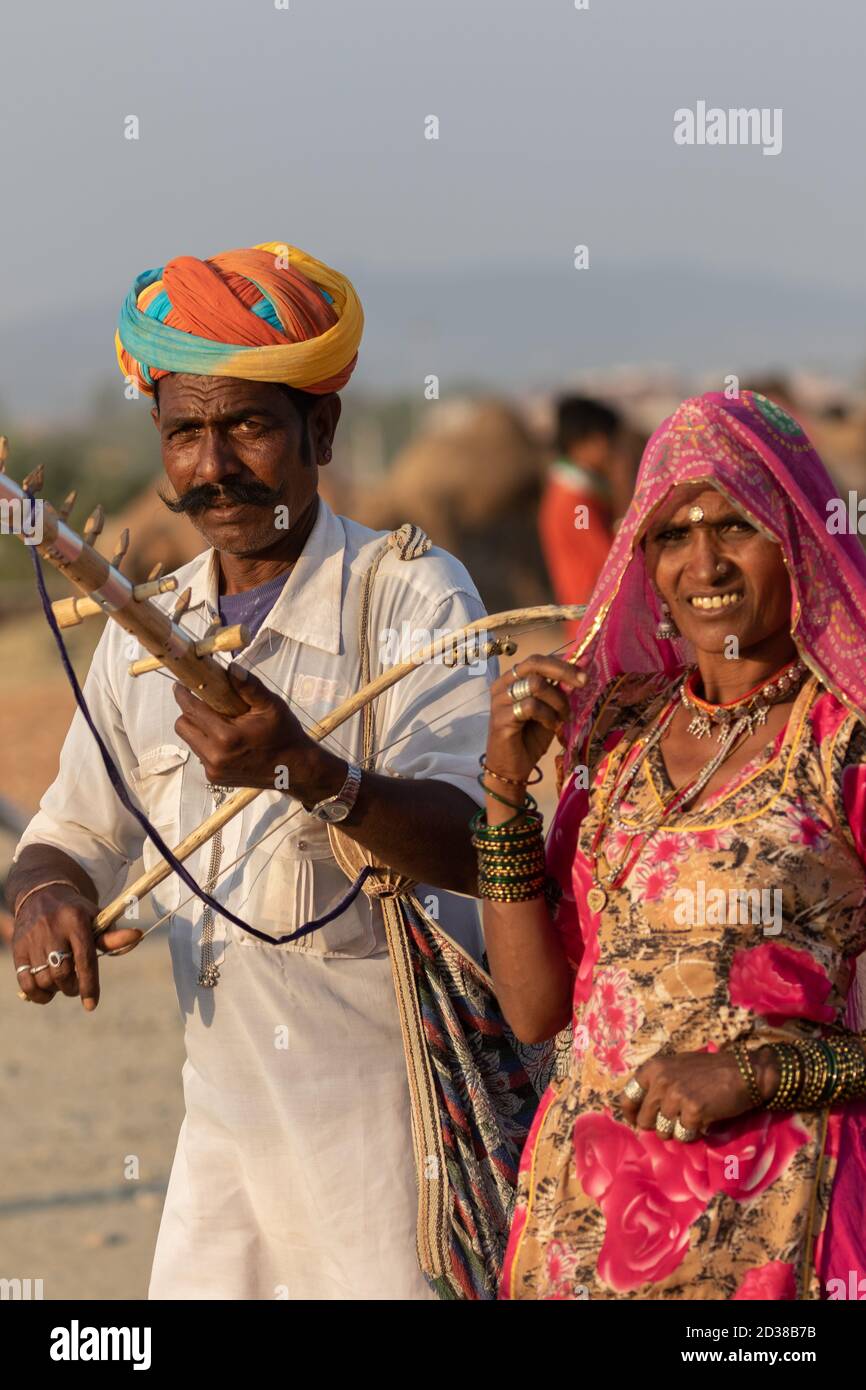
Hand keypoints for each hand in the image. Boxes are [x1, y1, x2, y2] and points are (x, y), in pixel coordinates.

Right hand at [12, 885, 140, 1008]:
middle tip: (76, 986)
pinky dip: (36, 994)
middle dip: (72, 987)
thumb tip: (137, 936)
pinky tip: (45, 992)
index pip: (84, 959)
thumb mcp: (95, 918)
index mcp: (76, 921)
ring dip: (55, 990)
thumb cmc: (75, 912)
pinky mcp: (18, 948)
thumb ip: (112, 935)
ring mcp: (33, 939)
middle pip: (62, 973)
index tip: (91, 1005)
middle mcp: (52, 929)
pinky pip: (25, 981)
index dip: (89, 985)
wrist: (41, 894)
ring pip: (44, 979)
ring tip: (61, 982)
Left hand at [172, 663, 328, 799]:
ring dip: (198, 727)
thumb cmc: (284, 735)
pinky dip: (207, 742)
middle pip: (183, 726)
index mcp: (227, 737)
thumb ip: (249, 687)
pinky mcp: (215, 778)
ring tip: (219, 720)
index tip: (181, 684)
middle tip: (205, 702)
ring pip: (189, 740)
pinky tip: (226, 739)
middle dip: (190, 711)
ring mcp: (213, 770)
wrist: (295, 769)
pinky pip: (200, 753)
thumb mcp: (271, 706)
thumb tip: (231, 668)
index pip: (192, 711)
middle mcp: (215, 757)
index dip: (184, 695)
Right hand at [484, 654, 585, 787]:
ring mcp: (499, 701)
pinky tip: (551, 726)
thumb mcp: (549, 710)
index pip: (537, 660)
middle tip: (583, 682)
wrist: (512, 768)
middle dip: (563, 671)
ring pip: (536, 685)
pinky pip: (531, 706)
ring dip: (557, 701)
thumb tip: (581, 671)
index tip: (585, 671)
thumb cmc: (530, 738)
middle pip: (534, 663)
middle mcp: (502, 685)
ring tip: (564, 717)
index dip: (562, 663)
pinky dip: (548, 716)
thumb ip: (558, 691)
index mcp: (512, 679)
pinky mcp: (501, 718)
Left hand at [619, 1047, 776, 1140]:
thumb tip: (639, 1110)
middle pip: (644, 1120)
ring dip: (677, 1131)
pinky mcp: (693, 1111)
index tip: (637, 1121)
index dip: (631, 1113)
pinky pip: (683, 1135)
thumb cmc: (711, 1070)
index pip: (628, 1097)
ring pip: (663, 1131)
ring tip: (691, 1119)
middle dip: (657, 1126)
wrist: (744, 1072)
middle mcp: (660, 1081)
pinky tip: (704, 1121)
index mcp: (653, 1068)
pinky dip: (693, 1133)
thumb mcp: (677, 1067)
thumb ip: (658, 1083)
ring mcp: (676, 1096)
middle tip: (674, 1123)